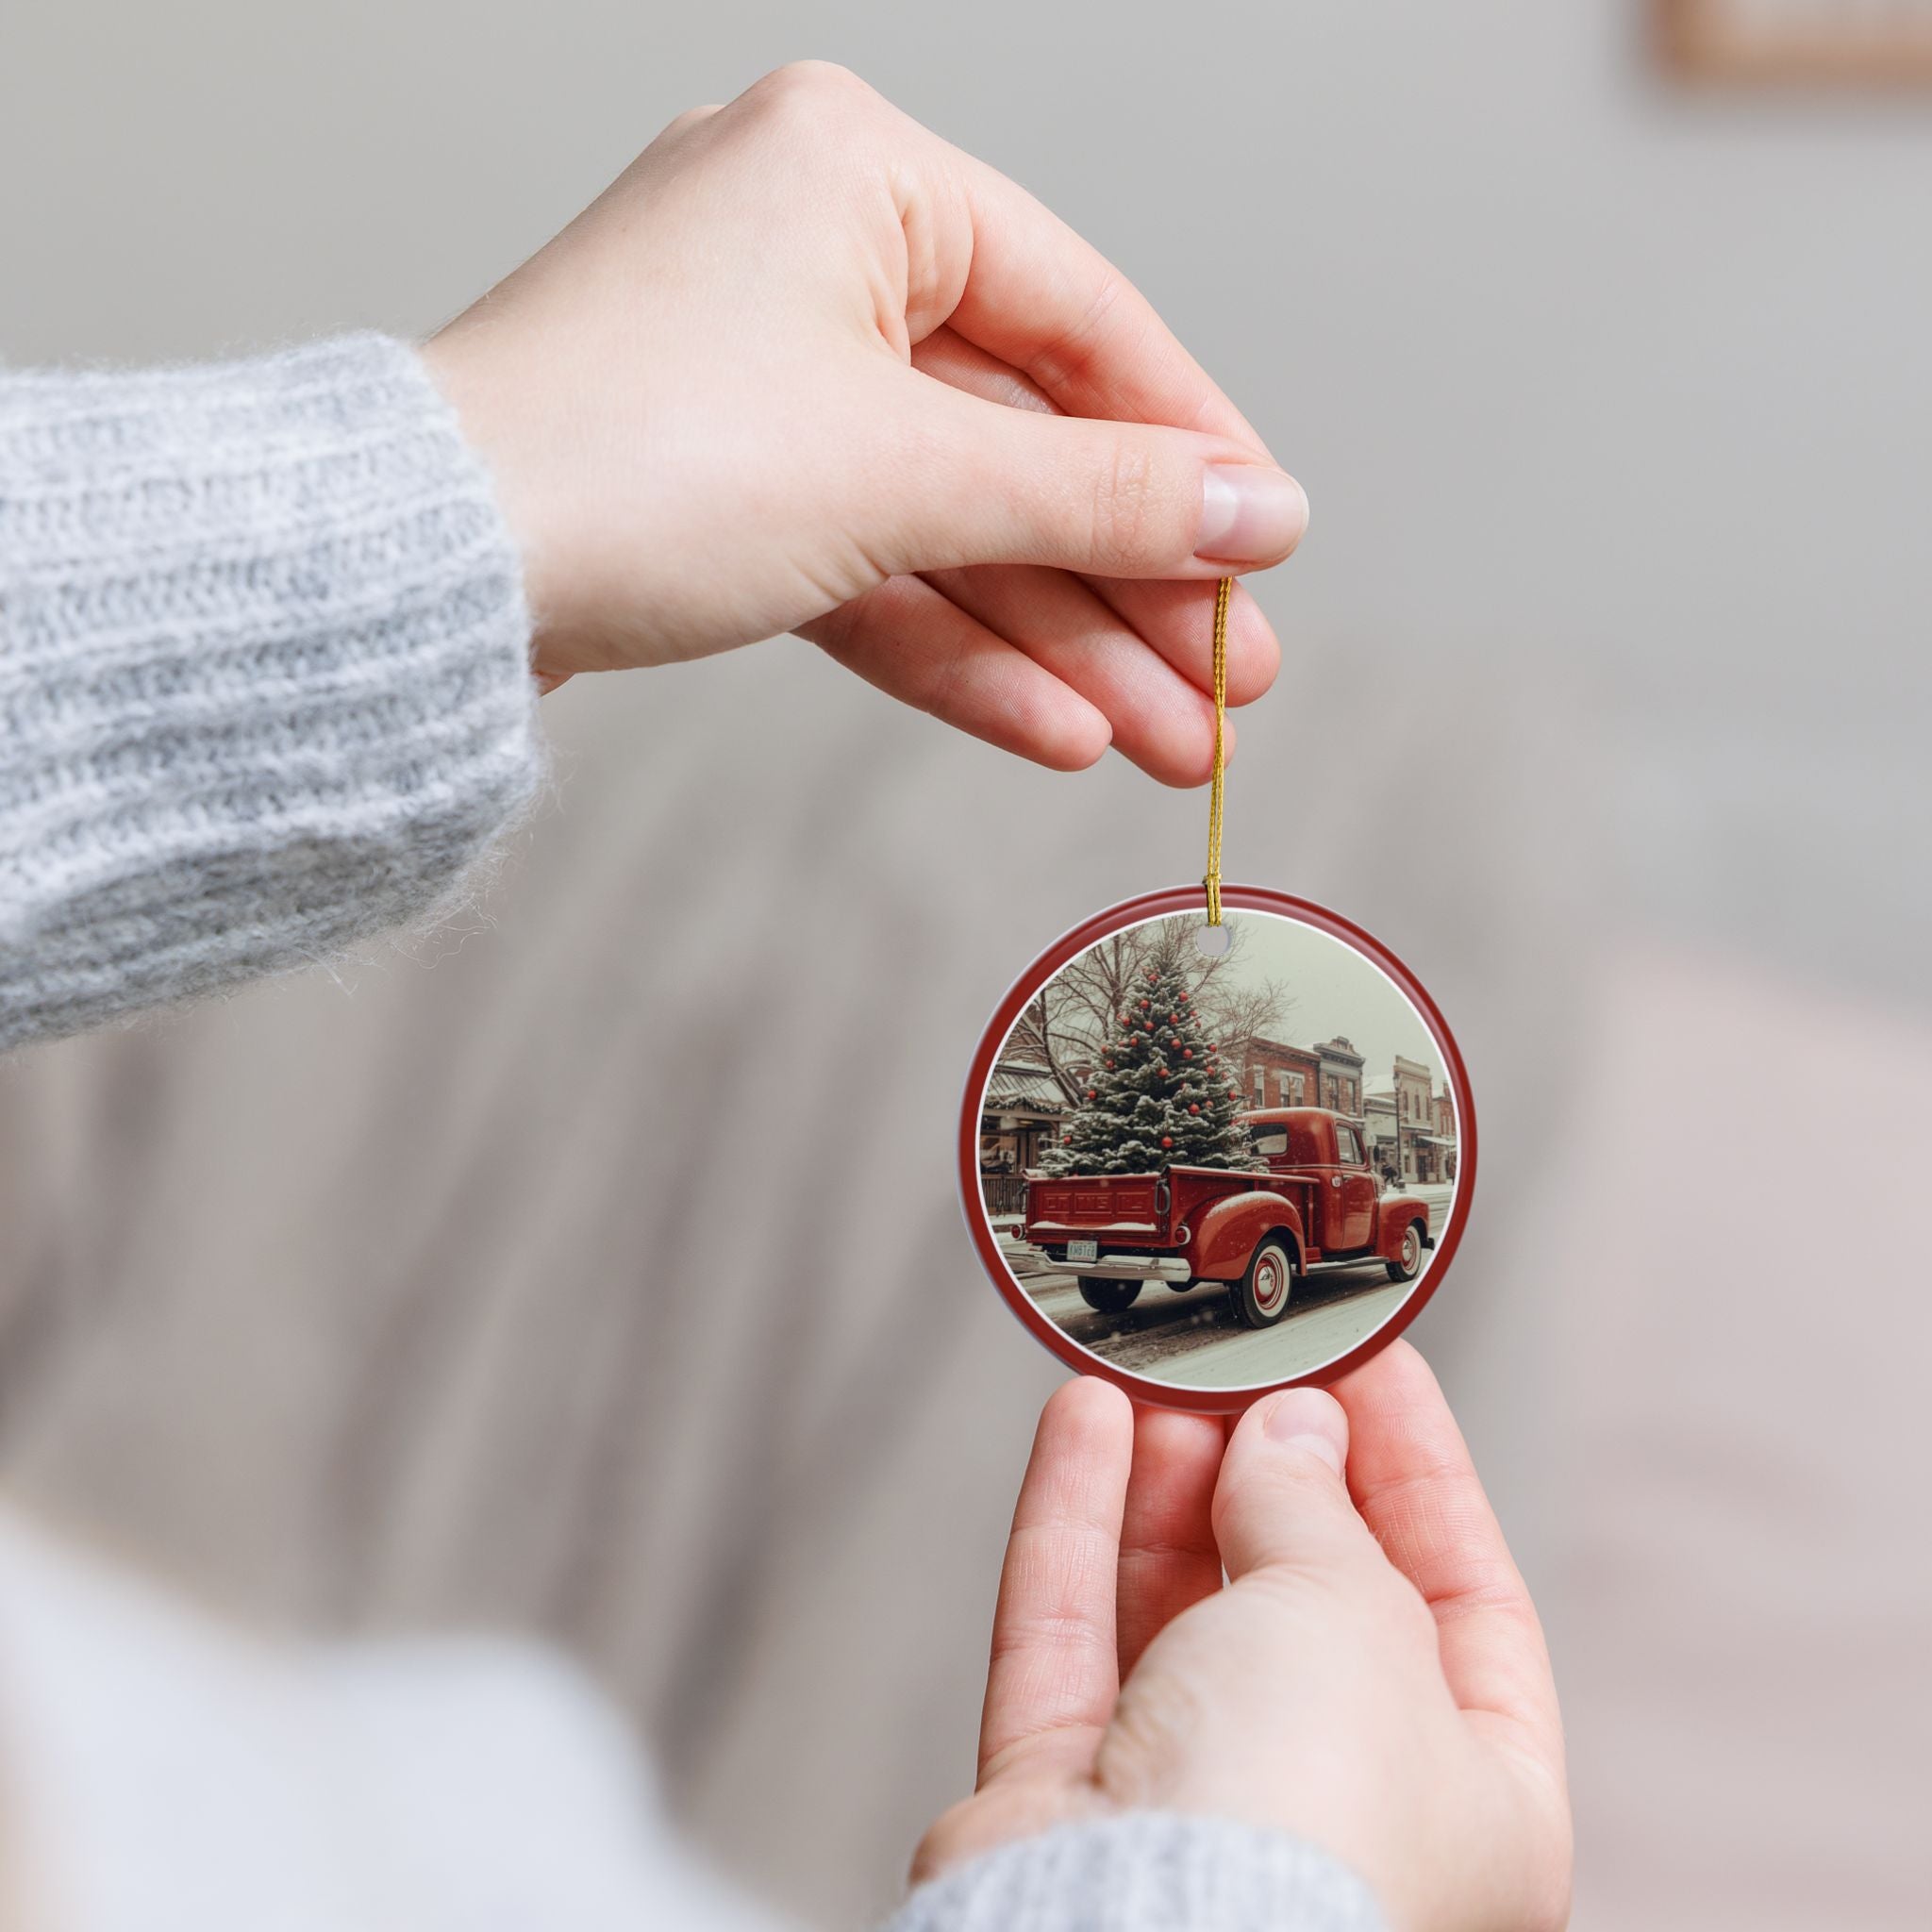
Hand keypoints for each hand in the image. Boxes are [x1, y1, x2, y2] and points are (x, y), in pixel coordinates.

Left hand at [424, 61, 1305, 782]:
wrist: (419, 580)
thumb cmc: (631, 457)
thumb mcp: (907, 473)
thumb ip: (1098, 496)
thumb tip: (1259, 513)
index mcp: (853, 173)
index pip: (1080, 318)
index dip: (1188, 448)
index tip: (1268, 550)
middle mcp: (806, 259)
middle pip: (1020, 442)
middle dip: (1129, 586)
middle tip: (1228, 689)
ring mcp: (757, 382)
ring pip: (951, 525)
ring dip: (1061, 643)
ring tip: (1169, 745)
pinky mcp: (719, 492)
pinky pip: (871, 568)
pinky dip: (957, 650)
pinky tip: (1057, 730)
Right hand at [916, 1343, 1571, 1931]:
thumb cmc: (1300, 1832)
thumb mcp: (1352, 1611)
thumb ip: (1316, 1505)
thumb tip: (1290, 1430)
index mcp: (1480, 1807)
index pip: (1467, 1600)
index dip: (1416, 1470)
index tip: (1368, 1366)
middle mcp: (1339, 1816)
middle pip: (1308, 1602)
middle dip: (1272, 1471)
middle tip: (1245, 1371)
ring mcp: (1195, 1815)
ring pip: (1179, 1613)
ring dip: (1167, 1485)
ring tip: (1158, 1384)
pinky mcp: (1067, 1805)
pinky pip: (1073, 1638)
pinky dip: (1075, 1526)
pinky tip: (1082, 1425)